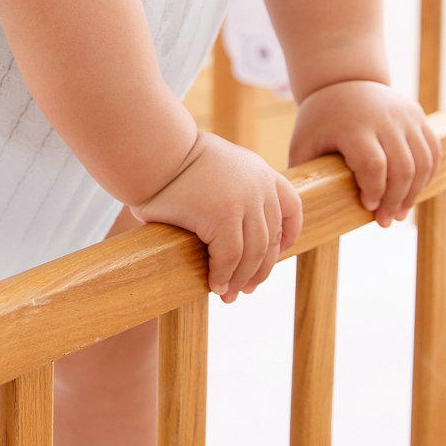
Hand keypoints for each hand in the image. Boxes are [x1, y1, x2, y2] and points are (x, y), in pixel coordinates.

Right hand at [129, 132, 302, 302]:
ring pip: (253, 254)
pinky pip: (229, 257)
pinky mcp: (223, 217)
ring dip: (242, 279)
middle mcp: (259, 186)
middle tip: (247, 288)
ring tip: (229, 295)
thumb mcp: (219, 168)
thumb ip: (233, 190)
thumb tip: (232, 227)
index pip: (291, 207)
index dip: (288, 235)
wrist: (155, 150)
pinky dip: (223, 276)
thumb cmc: (174, 162)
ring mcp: (244, 202)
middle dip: (260, 269)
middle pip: (271, 239)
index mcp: (260, 171)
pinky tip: (214, 285)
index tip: (278, 253)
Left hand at [289, 81, 439, 227]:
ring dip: (414, 192)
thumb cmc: (320, 119)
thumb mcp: (304, 141)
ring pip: (423, 161)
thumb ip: (303, 172)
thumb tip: (296, 208)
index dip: (374, 190)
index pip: (373, 163)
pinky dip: (427, 175)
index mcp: (354, 125)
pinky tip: (414, 191)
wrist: (344, 80)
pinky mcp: (418, 116)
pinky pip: (433, 151)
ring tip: (399, 213)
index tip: (367, 207)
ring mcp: (405, 116)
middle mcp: (384, 118)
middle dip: (396, 200)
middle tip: (385, 221)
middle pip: (402, 167)